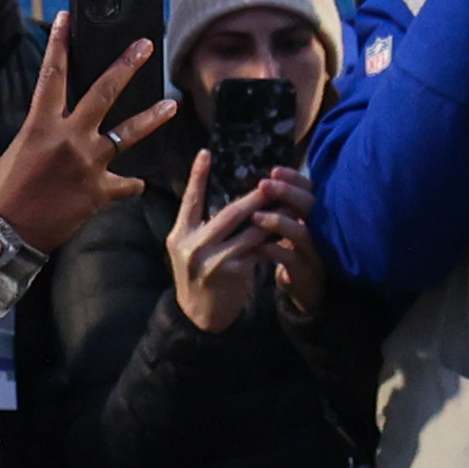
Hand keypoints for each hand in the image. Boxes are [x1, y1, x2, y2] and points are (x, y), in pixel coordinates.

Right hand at [0, 17, 177, 253]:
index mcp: (40, 126)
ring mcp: (87, 163)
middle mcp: (68, 139)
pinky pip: (126, 183)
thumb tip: (67, 126)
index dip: (59, 44)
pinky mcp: (100, 190)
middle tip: (147, 46)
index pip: (51, 76)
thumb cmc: (5, 192)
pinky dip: (129, 184)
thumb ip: (49, 134)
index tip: (67, 16)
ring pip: (128, 133)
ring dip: (152, 117)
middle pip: (103, 93)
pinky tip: (135, 184)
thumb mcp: (20, 152)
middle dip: (127, 66)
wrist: (5, 233)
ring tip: (172, 105)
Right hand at [164, 154, 278, 332]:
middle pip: (229, 212)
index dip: (198, 176)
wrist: (199, 315)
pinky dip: (273, 239)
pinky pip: (258, 249)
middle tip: (273, 182)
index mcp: (179, 234)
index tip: (206, 152)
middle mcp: (191, 245)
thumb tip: (233, 198)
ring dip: (272, 217)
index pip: (190, 200)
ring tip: (289, 203)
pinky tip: (287, 231)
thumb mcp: (193, 249)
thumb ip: (205, 226)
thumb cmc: (201, 276)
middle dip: (255, 197)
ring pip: (249, 230)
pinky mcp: (230, 271)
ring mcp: (210, 259)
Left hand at [253, 169, 329, 316]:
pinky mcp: (306, 273)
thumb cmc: (296, 254)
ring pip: (303, 232)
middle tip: (263, 184)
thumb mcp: (295, 229)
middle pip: (311, 206)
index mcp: (317, 217)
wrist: (309, 293)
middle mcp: (322, 231)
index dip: (295, 180)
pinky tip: (259, 246)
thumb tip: (264, 183)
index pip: (311, 191)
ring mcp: (316, 252)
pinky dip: (274, 250)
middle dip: (287, 193)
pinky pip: (291, 259)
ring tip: (256, 216)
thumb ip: (285, 209)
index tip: (274, 170)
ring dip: (279, 222)